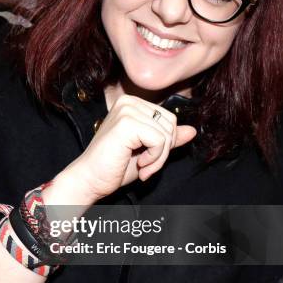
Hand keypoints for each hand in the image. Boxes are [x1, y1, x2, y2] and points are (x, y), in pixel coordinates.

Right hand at [68, 94, 196, 200]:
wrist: (90, 180)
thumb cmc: (114, 167)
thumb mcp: (149, 151)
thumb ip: (168, 139)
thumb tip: (192, 130)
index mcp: (133, 104)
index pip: (169, 118)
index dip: (166, 144)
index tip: (148, 159)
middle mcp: (129, 102)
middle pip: (171, 124)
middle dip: (164, 151)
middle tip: (146, 166)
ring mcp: (126, 111)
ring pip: (167, 133)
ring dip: (159, 158)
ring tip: (142, 167)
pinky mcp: (126, 123)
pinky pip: (159, 140)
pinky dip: (154, 159)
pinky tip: (139, 165)